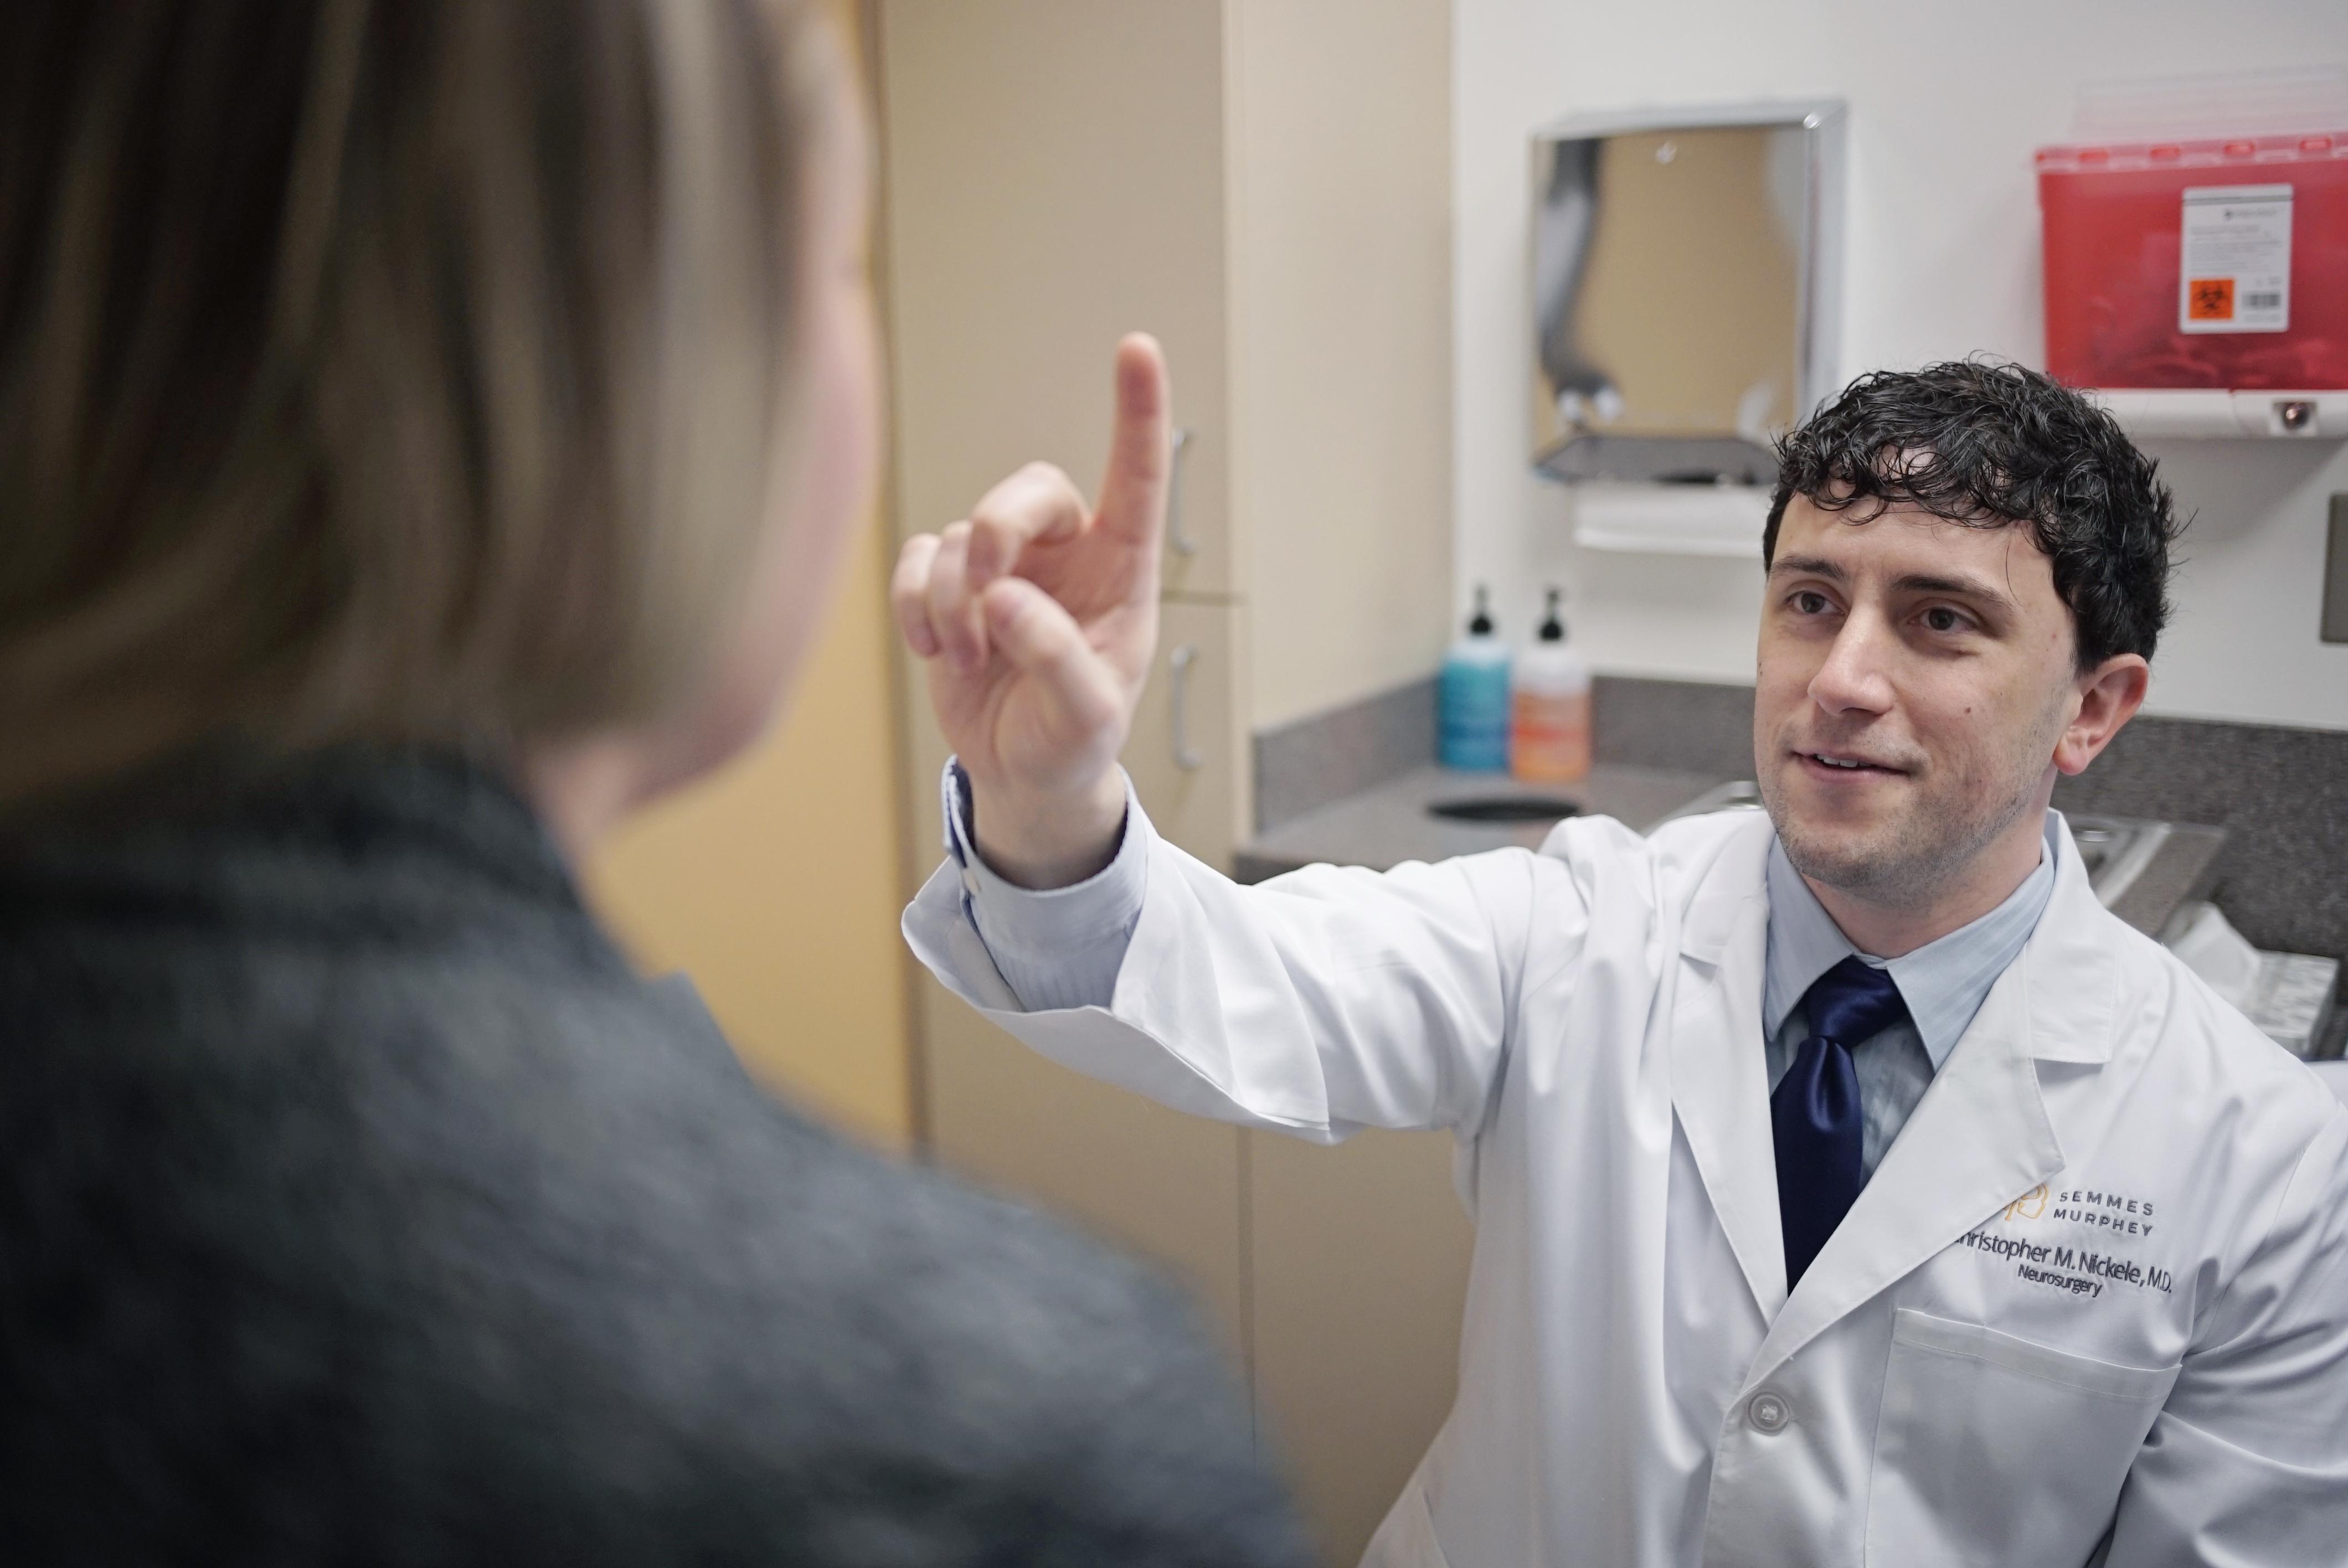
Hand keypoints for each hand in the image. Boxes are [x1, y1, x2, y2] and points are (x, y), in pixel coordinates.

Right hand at [892, 335, 1169, 886]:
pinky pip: (918, 559)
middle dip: (998, 528)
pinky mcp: (950, 585)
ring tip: (970, 659)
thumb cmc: (1072, 743)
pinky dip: (914, 604)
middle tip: (984, 587)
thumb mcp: (1086, 720)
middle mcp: (1065, 554)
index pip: (1135, 478)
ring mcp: (1005, 566)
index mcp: (1122, 572)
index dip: (1138, 413)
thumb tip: (1004, 597)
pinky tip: (936, 650)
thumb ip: (1057, 660)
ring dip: (953, 601)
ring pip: (962, 537)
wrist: (1022, 776)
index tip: (1136, 346)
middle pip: (1029, 491)